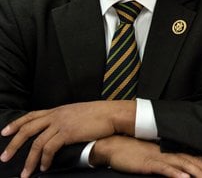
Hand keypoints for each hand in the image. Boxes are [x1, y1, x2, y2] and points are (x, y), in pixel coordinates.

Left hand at [0, 100, 134, 175]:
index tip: (5, 132)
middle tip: (4, 157)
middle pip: (27, 129)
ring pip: (36, 143)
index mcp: (58, 110)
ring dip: (29, 160)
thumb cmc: (100, 114)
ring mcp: (61, 124)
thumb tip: (59, 129)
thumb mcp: (78, 113)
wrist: (112, 114)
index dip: (16, 124)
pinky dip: (44, 160)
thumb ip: (66, 119)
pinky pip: (49, 148)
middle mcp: (56, 115)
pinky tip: (44, 167)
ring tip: (25, 173)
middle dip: (13, 145)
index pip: (31, 115)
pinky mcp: (67, 133)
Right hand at [92, 135, 201, 177]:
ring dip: (198, 173)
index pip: (196, 159)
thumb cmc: (134, 152)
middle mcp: (170, 153)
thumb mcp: (155, 158)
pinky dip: (175, 173)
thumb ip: (169, 163)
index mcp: (172, 152)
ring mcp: (160, 157)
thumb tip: (182, 171)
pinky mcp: (149, 162)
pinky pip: (164, 168)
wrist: (115, 144)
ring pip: (184, 165)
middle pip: (194, 162)